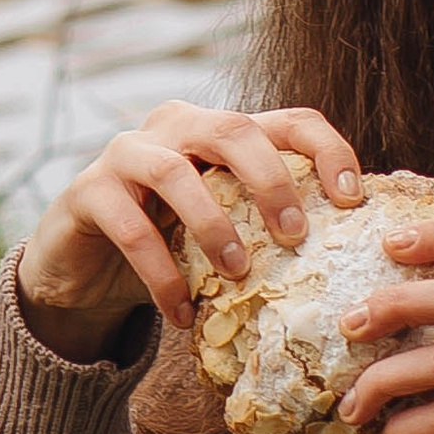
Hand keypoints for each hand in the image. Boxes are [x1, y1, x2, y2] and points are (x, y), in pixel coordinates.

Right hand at [14, 100, 363, 361]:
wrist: (81, 268)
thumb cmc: (170, 245)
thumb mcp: (226, 228)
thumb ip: (270, 225)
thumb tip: (352, 261)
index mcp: (221, 129)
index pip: (288, 120)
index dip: (327, 151)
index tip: (352, 200)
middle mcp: (174, 126)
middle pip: (232, 129)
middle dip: (271, 180)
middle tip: (296, 234)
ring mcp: (125, 153)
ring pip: (175, 172)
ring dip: (213, 225)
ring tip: (237, 272)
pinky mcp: (86, 192)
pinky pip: (130, 228)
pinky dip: (161, 274)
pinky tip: (181, 313)